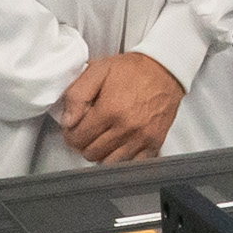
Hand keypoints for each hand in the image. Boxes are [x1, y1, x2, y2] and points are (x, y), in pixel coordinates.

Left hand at [54, 52, 185, 163]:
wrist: (165, 70)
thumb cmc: (133, 69)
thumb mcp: (98, 70)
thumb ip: (77, 95)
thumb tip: (68, 121)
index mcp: (110, 110)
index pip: (79, 138)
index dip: (71, 134)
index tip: (74, 129)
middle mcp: (126, 127)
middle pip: (92, 153)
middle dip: (84, 144)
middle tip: (87, 132)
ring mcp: (142, 138)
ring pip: (110, 162)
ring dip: (102, 153)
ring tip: (102, 138)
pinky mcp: (154, 143)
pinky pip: (132, 163)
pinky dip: (122, 158)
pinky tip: (118, 145)